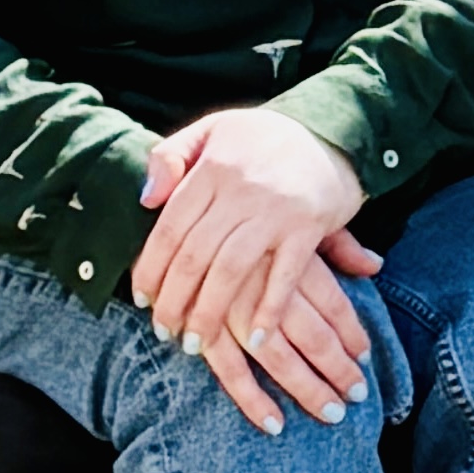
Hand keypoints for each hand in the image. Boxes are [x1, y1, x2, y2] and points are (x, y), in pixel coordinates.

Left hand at [130, 107, 379, 435]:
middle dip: (174, 301)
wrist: (332, 128)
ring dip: (209, 313)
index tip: (141, 299)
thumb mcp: (212, 129)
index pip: (169, 228)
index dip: (150, 268)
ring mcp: (275, 209)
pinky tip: (256, 337)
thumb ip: (170, 155)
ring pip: (230, 271)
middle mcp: (240, 189)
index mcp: (212, 168)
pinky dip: (269, 309)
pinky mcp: (308, 225)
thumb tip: (145, 199)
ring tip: (196, 344)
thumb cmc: (263, 136)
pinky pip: (284, 275)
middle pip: (195, 256)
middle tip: (164, 331)